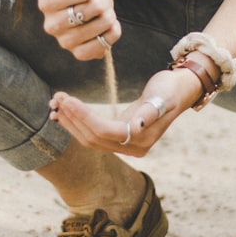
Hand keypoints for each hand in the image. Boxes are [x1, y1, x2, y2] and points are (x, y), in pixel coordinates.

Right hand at [37, 0, 119, 60]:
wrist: (87, 3)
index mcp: (46, 3)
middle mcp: (51, 26)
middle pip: (92, 9)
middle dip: (102, 2)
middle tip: (101, 1)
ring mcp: (64, 42)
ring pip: (99, 27)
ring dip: (109, 16)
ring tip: (105, 13)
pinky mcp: (78, 54)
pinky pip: (101, 46)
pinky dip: (112, 34)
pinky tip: (110, 27)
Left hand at [50, 66, 202, 156]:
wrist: (179, 90)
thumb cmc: (172, 89)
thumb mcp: (164, 96)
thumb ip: (151, 111)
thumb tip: (137, 127)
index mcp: (143, 138)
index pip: (106, 132)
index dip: (84, 117)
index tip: (68, 100)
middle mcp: (134, 147)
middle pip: (94, 138)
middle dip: (73, 118)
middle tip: (57, 97)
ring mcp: (126, 145)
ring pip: (90, 139)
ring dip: (71, 121)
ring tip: (56, 102)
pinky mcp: (119, 138)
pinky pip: (93, 135)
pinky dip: (77, 124)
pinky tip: (64, 112)